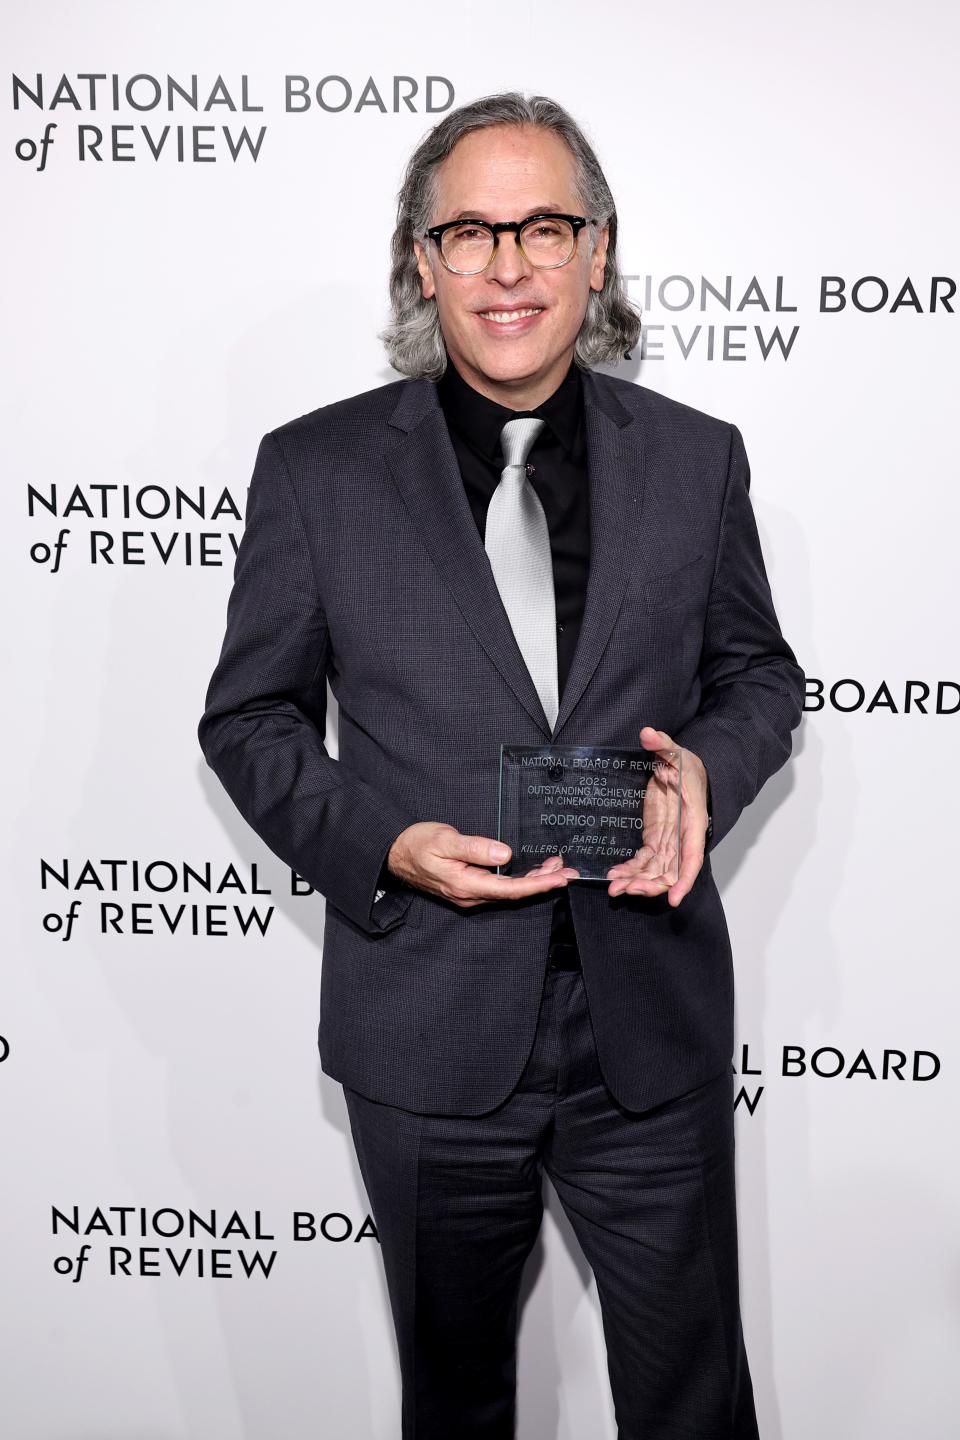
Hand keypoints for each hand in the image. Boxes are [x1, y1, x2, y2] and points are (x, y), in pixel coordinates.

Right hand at [387, 822, 579, 909]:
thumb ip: (475, 848)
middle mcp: (470, 895)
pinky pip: (500, 887)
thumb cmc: (416, 844)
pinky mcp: (468, 888)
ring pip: (508, 891)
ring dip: (533, 880)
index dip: (538, 884)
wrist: (394, 854)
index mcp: (466, 885)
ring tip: (555, 866)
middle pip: (514, 893)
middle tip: (567, 870)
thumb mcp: (445, 840)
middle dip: (543, 882)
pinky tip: (529, 870)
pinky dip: (518, 879)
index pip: (510, 889)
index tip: (561, 878)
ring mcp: (469, 894)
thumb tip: (504, 854)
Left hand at [605, 725, 708, 907]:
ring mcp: (668, 840)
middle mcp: (682, 836)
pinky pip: (644, 861)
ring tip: (615, 889)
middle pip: (670, 870)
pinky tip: (615, 876)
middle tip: (627, 890)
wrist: (681, 768)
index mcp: (692, 820)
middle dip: (651, 884)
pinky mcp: (655, 838)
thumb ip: (662, 744)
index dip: (684, 880)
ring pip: (656, 870)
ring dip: (638, 882)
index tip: (674, 899)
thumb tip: (648, 734)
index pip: (692, 856)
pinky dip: (631, 871)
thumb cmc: (685, 764)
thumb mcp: (675, 751)